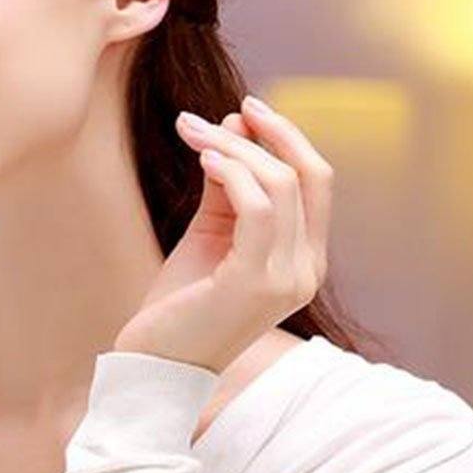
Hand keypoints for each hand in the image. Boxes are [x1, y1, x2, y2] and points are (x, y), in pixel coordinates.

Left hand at [113, 95, 333, 373]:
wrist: (155, 363)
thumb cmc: (180, 302)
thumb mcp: (209, 234)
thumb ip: (226, 186)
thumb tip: (234, 125)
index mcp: (304, 260)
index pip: (316, 183)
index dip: (287, 138)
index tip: (246, 110)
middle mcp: (307, 270)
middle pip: (307, 176)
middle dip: (264, 133)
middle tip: (207, 117)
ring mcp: (287, 279)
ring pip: (279, 184)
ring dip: (232, 148)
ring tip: (190, 133)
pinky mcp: (256, 282)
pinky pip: (257, 207)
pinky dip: (231, 172)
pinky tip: (203, 160)